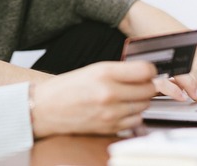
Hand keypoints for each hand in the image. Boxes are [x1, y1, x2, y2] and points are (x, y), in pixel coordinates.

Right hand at [30, 60, 156, 137]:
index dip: (150, 70)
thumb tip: (145, 74)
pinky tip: (122, 109)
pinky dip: (133, 115)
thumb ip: (119, 71)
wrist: (45, 109)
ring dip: (140, 100)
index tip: (148, 72)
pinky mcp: (110, 127)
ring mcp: (111, 113)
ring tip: (126, 96)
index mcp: (104, 73)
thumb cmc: (66, 88)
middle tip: (139, 84)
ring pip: (144, 106)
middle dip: (147, 85)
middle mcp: (110, 93)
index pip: (146, 70)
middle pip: (149, 89)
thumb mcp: (93, 70)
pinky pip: (136, 120)